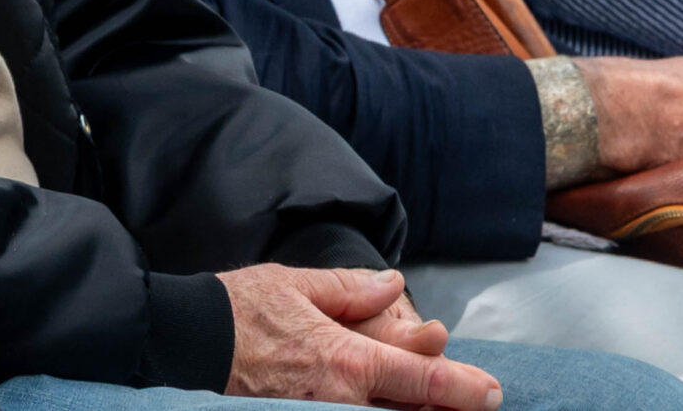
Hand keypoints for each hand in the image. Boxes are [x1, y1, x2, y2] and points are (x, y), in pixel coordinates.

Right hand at [218, 264, 501, 408]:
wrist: (189, 343)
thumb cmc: (240, 311)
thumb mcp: (296, 285)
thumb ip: (351, 290)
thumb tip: (394, 286)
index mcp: (346, 360)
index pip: (423, 381)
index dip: (464, 389)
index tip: (493, 393)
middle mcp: (341, 400)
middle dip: (445, 407)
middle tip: (471, 398)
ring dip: (412, 409)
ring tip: (431, 400)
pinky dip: (377, 410)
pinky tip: (385, 401)